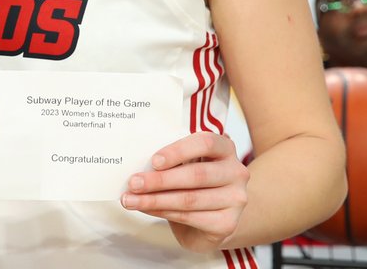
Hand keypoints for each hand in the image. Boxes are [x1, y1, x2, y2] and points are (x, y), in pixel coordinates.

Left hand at [121, 131, 249, 253]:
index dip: (178, 151)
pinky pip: (190, 217)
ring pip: (190, 199)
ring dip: (154, 200)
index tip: (153, 161)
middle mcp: (236, 172)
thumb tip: (137, 162)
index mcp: (225, 148)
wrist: (213, 218)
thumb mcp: (186, 163)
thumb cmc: (193, 183)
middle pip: (196, 175)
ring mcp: (235, 199)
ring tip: (130, 200)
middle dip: (159, 180)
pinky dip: (163, 212)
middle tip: (133, 183)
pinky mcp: (227, 223)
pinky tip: (146, 209)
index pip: (205, 143)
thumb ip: (172, 159)